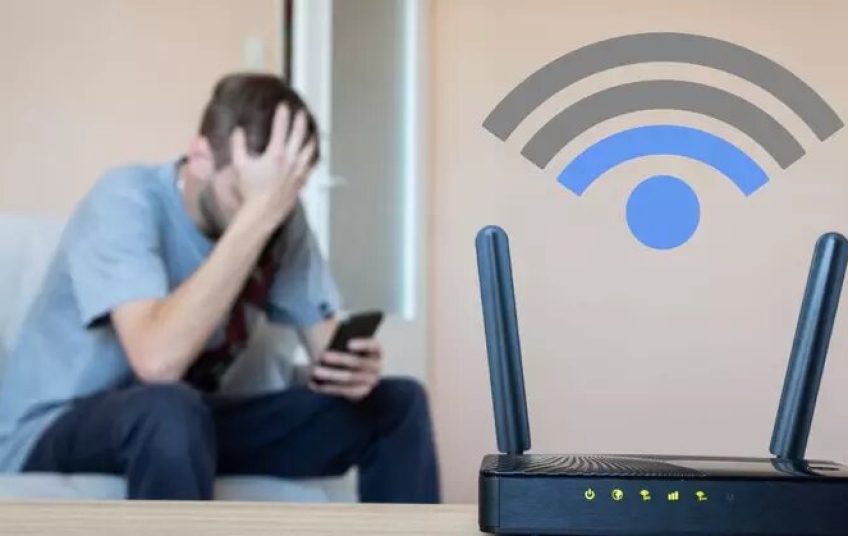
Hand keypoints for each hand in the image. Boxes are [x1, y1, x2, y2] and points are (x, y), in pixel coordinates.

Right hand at [230, 104, 316, 229]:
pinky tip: (313, 156)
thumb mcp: (239, 165)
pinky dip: (313, 158)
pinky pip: (311, 166)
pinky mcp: (302, 182)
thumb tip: (238, 131)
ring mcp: (298, 171)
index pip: (281, 128)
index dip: (282, 114)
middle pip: (299, 135)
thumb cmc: (250, 191)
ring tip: (312, 132)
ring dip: (310, 138)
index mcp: (276, 153)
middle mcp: (291, 160)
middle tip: (301, 113)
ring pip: (309, 150)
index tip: (283, 106)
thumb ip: (238, 145)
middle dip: (300, 122)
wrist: (262, 212)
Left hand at [309, 338, 382, 401]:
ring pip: (349, 378)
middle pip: (358, 362)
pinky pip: (344, 391)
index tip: (348, 343)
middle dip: (339, 359)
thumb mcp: (345, 345)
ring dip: (331, 375)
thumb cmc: (344, 351)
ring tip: (315, 370)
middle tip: (322, 355)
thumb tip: (327, 350)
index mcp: (375, 351)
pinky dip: (328, 387)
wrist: (348, 369)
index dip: (362, 344)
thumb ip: (340, 344)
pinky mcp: (359, 393)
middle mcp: (375, 367)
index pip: (373, 346)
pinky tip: (315, 383)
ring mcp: (369, 382)